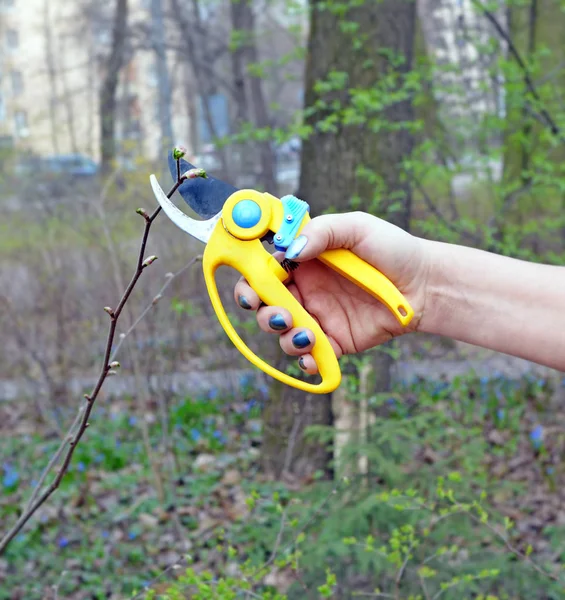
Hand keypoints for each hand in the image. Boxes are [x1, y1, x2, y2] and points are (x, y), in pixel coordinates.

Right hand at [233, 212, 431, 373]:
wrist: (425, 285)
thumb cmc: (393, 250)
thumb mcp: (358, 227)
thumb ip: (322, 232)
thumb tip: (288, 250)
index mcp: (305, 261)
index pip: (265, 268)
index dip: (252, 278)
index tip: (252, 286)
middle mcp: (306, 289)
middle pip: (266, 302)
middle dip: (261, 311)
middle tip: (277, 314)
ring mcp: (318, 316)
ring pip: (282, 331)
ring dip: (284, 336)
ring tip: (306, 333)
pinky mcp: (334, 340)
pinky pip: (310, 355)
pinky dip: (305, 359)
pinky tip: (314, 355)